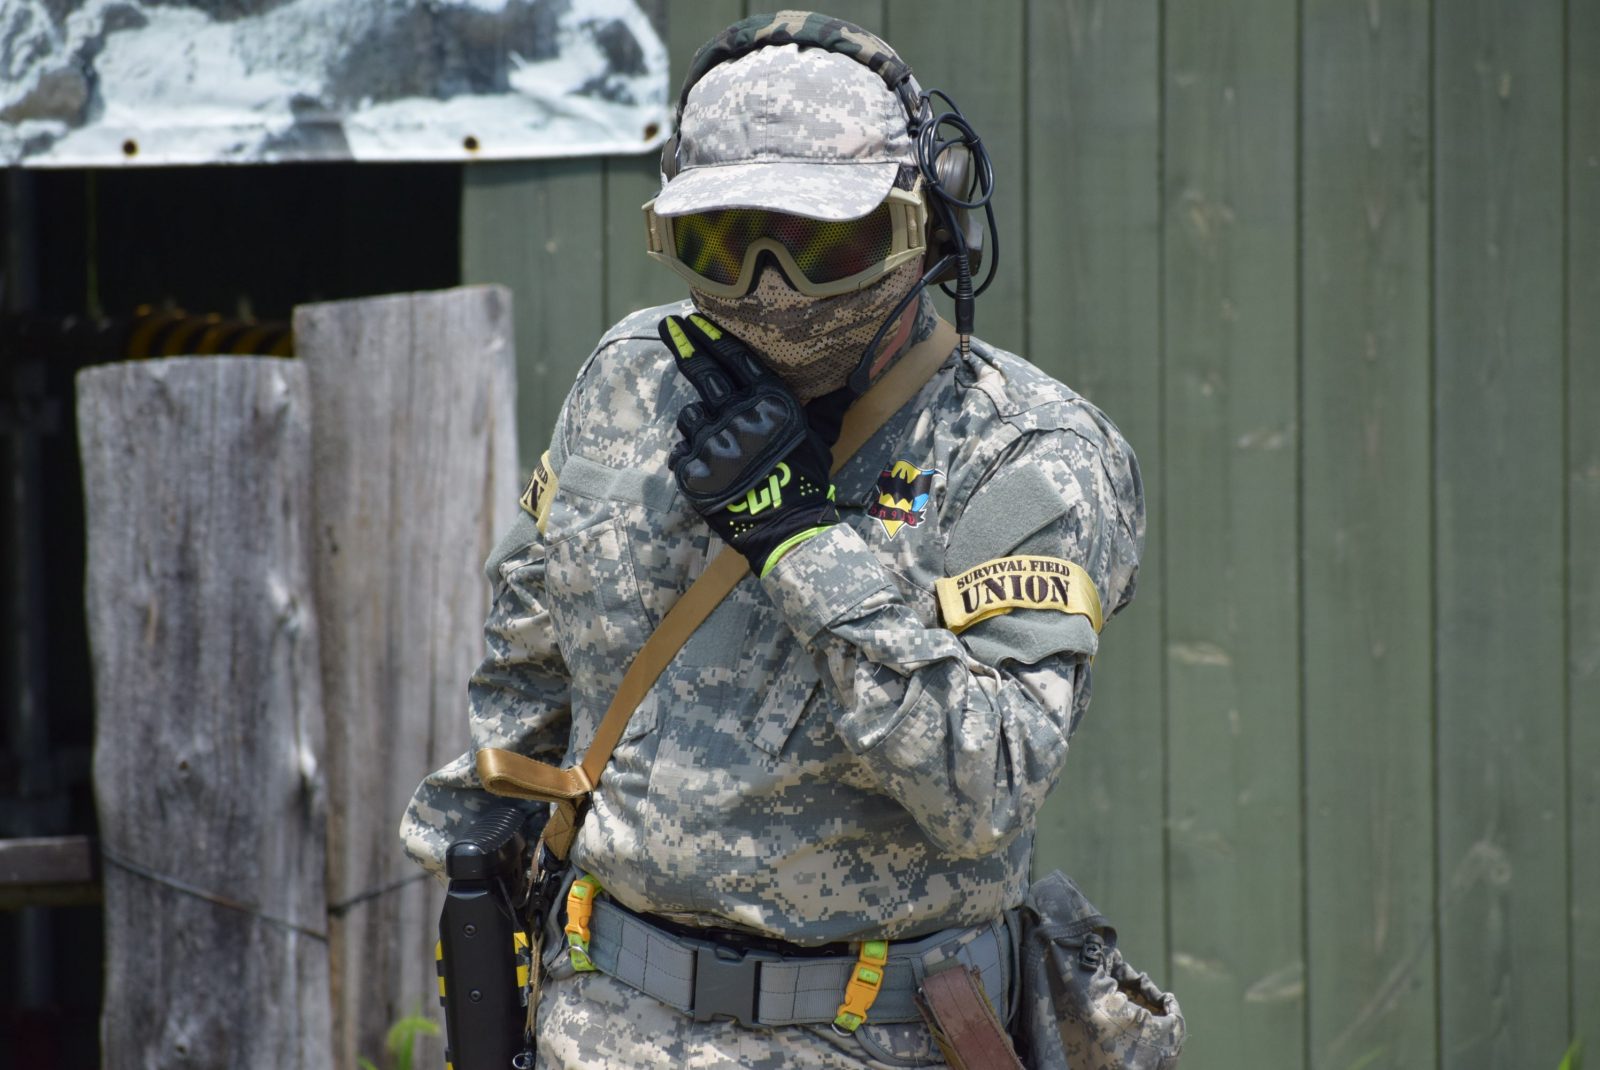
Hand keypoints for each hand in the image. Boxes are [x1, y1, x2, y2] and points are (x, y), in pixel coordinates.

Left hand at [660, 313, 839, 575]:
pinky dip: (689, 456)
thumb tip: (852, 377)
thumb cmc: (806, 480)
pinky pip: (680, 452)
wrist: (787, 529)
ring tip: (714, 440)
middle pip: (703, 373)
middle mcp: (738, 415)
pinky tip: (705, 466)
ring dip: (698, 422)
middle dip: (684, 345)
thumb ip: (824, 404)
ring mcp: (712, 442)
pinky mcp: (693, 470)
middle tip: (669, 326)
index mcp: (769, 402)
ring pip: (690, 416)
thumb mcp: (820, 436)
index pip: (734, 359)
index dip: (712, 337)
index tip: (693, 320)